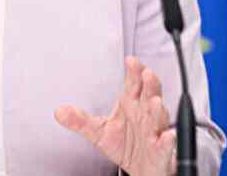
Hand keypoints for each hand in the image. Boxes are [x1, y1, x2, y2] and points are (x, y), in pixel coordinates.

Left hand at [54, 56, 174, 175]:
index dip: (134, 72)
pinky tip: (167, 136)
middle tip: (147, 74)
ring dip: (158, 110)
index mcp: (131, 105)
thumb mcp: (98, 132)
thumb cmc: (125, 144)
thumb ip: (80, 121)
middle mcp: (145, 115)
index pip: (134, 84)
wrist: (141, 169)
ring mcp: (154, 131)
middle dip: (150, 84)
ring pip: (158, 118)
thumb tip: (59, 111)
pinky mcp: (161, 151)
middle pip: (149, 95)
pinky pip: (165, 145)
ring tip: (155, 102)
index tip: (131, 60)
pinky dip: (167, 140)